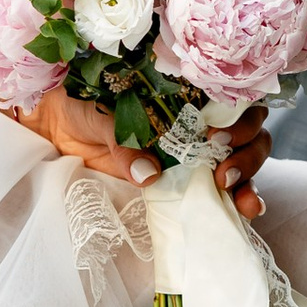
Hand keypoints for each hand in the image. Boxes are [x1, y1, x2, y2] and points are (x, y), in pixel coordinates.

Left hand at [25, 87, 272, 220]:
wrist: (55, 125)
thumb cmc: (82, 104)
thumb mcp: (100, 113)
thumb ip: (124, 138)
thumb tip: (149, 175)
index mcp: (187, 94)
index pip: (235, 100)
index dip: (240, 118)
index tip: (219, 136)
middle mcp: (199, 122)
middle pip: (250, 133)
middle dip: (248, 152)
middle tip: (224, 170)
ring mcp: (195, 154)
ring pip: (243, 162)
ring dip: (250, 180)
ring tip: (236, 196)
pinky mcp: (184, 183)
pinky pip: (221, 192)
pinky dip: (239, 202)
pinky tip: (244, 213)